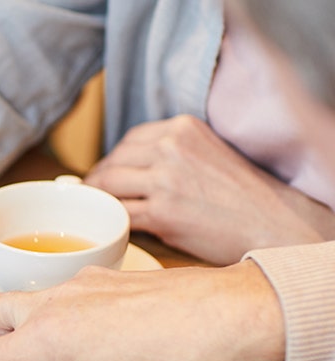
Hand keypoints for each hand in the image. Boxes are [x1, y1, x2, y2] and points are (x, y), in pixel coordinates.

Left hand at [86, 114, 334, 263]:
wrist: (272, 222)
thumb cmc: (241, 194)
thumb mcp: (206, 152)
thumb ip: (171, 152)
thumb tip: (127, 167)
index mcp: (181, 128)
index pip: (129, 141)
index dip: (113, 160)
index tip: (106, 174)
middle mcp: (170, 148)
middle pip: (113, 162)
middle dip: (98, 180)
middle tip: (93, 196)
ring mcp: (164, 180)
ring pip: (108, 187)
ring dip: (98, 200)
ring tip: (96, 210)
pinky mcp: (162, 212)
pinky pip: (120, 214)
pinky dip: (111, 221)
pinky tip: (111, 227)